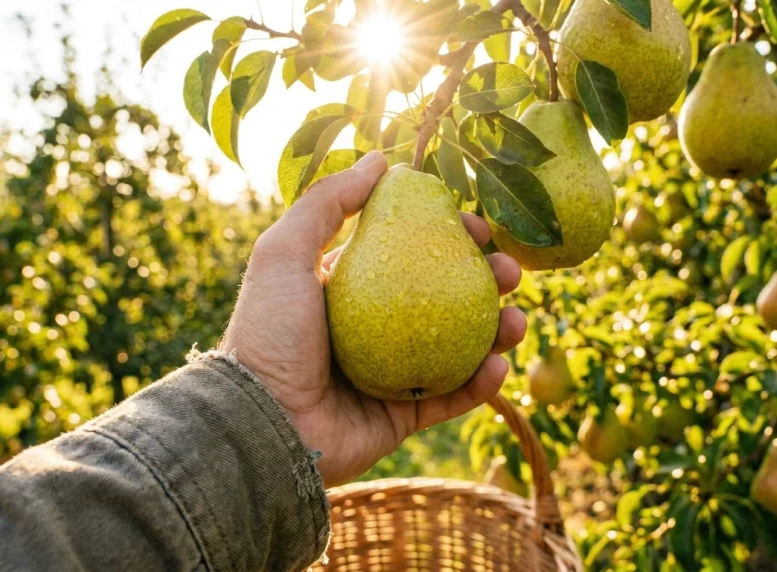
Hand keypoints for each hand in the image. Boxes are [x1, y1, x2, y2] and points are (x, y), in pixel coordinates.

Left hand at [220, 151, 525, 486]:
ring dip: (497, 332)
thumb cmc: (269, 334)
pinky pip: (450, 398)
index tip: (478, 226)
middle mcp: (374, 327)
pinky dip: (481, 384)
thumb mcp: (284, 252)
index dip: (449, 237)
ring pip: (459, 347)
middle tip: (509, 271)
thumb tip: (379, 160)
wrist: (260, 423)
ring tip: (516, 321)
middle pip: (445, 296)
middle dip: (486, 281)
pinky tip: (501, 365)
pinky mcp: (400, 416)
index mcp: (350, 288)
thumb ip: (327, 202)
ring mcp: (391, 373)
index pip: (411, 252)